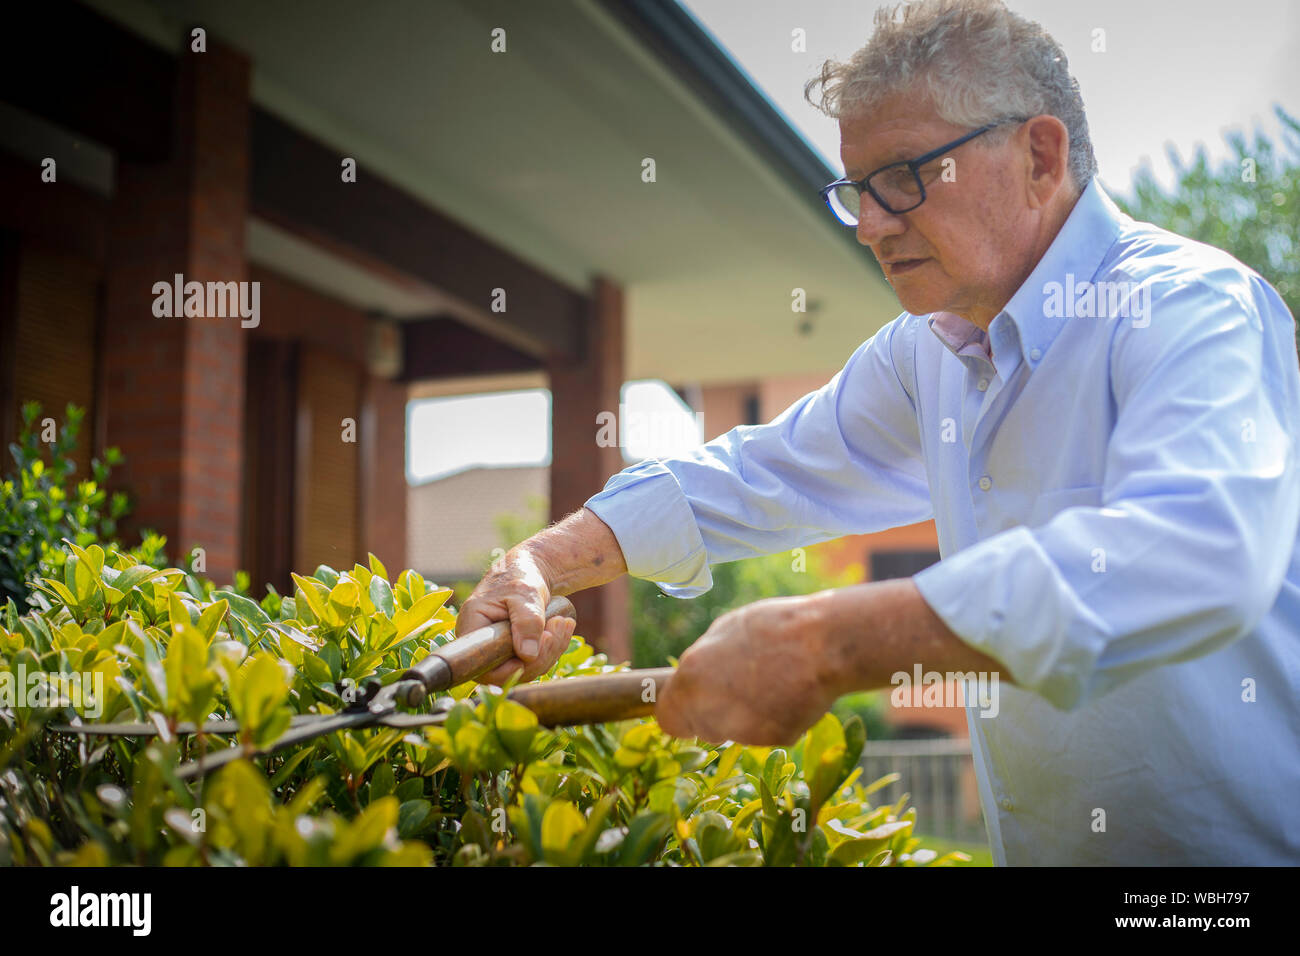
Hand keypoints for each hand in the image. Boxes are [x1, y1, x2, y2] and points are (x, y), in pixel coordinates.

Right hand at [456, 549, 575, 685]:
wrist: (529, 571)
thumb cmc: (520, 576)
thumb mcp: (525, 593)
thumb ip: (526, 622)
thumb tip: (527, 656)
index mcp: (472, 628)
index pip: (482, 665)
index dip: (507, 669)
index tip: (534, 649)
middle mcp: (481, 644)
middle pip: (506, 672)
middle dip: (539, 655)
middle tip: (557, 627)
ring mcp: (497, 650)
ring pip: (525, 669)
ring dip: (550, 651)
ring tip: (563, 622)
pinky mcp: (513, 652)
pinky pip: (534, 662)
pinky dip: (552, 648)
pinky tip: (563, 627)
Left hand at [655, 594, 835, 744]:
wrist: (824, 643)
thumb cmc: (773, 628)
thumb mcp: (725, 631)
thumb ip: (703, 661)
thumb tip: (695, 676)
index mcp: (690, 680)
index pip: (668, 719)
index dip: (682, 712)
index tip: (694, 705)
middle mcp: (710, 711)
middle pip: (703, 727)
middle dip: (717, 714)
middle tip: (744, 687)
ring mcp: (742, 730)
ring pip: (736, 730)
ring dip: (748, 716)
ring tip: (774, 682)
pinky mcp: (773, 739)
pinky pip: (768, 732)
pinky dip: (777, 718)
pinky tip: (792, 693)